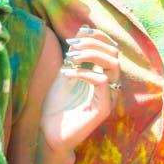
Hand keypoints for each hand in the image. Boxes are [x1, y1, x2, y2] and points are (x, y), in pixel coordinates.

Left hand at [40, 27, 120, 155]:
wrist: (50, 134)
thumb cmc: (56, 105)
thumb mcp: (65, 72)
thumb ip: (75, 54)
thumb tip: (82, 30)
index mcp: (102, 74)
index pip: (110, 48)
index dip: (98, 36)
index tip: (80, 31)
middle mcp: (109, 84)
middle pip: (113, 53)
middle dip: (93, 43)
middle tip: (72, 46)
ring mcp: (108, 97)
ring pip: (113, 64)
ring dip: (91, 54)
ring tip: (72, 57)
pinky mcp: (104, 109)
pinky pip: (102, 81)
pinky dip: (85, 72)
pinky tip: (68, 73)